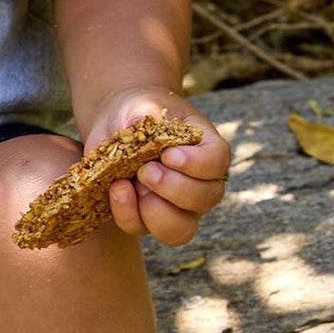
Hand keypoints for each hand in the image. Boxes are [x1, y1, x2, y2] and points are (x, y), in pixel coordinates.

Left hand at [81, 86, 229, 247]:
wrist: (116, 124)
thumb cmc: (138, 111)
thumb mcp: (141, 103)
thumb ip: (143, 111)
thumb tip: (137, 121)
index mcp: (207, 149)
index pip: (217, 162)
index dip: (196, 164)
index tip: (168, 155)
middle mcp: (200, 183)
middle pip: (205, 198)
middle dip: (174, 188)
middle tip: (145, 170)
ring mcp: (177, 207)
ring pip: (181, 229)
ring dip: (155, 213)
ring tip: (129, 185)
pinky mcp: (147, 218)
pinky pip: (142, 228)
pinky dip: (127, 214)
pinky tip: (116, 189)